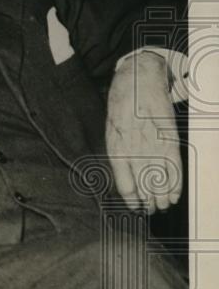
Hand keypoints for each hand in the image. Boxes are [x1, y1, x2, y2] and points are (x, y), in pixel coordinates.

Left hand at [106, 51, 181, 213]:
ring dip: (163, 198)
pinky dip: (176, 184)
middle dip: (148, 202)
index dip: (132, 200)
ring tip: (162, 206)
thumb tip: (125, 175)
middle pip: (144, 186)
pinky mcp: (170, 138)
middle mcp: (135, 149)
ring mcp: (154, 144)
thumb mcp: (111, 129)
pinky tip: (174, 195)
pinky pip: (175, 168)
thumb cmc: (122, 105)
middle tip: (152, 210)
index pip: (125, 184)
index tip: (136, 207)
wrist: (139, 79)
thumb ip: (119, 151)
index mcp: (116, 148)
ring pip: (161, 181)